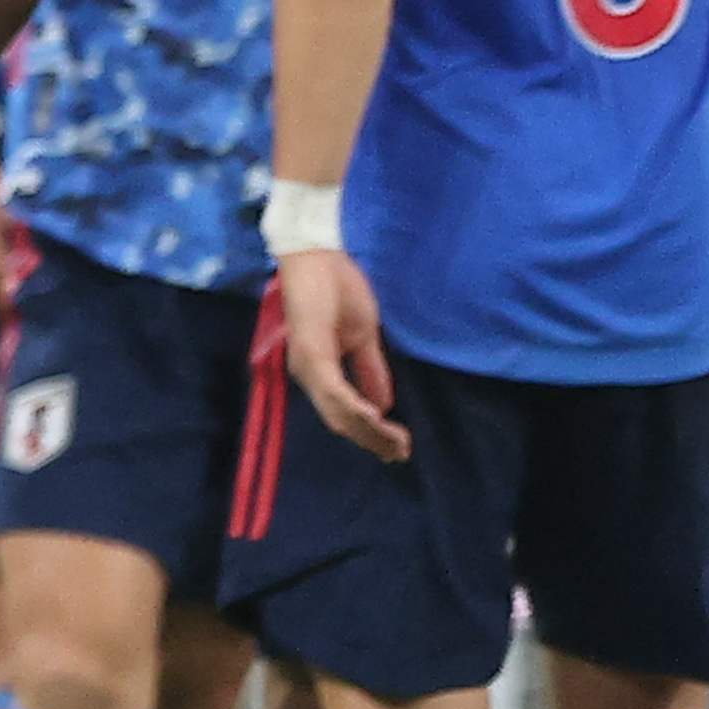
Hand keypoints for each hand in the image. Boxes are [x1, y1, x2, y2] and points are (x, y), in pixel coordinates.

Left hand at [278, 247, 405, 462]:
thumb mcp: (362, 335)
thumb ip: (370, 370)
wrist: (318, 255)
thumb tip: (383, 405)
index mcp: (318, 371)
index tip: (397, 447)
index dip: (369, 433)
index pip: (343, 413)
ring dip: (369, 431)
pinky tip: (378, 419)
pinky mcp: (311, 352)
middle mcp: (308, 374)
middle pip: (341, 421)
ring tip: (396, 443)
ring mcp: (307, 365)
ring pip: (338, 413)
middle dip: (373, 440)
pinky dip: (356, 408)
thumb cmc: (336, 288)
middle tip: (401, 454)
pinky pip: (334, 391)